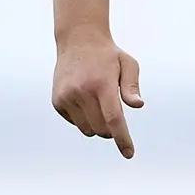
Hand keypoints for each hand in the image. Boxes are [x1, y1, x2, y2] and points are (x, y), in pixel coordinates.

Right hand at [52, 32, 143, 158]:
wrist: (78, 40)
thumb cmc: (108, 55)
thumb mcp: (128, 64)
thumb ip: (132, 86)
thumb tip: (137, 105)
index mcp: (102, 84)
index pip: (114, 119)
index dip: (122, 139)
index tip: (128, 153)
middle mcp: (82, 91)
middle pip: (101, 128)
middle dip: (112, 130)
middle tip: (114, 113)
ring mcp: (66, 97)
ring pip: (87, 129)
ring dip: (97, 125)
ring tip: (99, 103)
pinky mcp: (57, 101)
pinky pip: (75, 123)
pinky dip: (84, 119)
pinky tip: (85, 99)